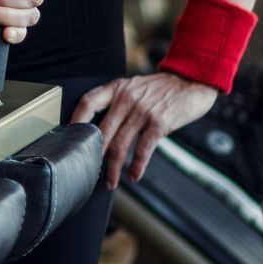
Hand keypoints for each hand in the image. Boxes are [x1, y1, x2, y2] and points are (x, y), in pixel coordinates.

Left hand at [72, 72, 217, 189]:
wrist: (192, 81)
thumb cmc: (161, 88)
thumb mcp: (134, 87)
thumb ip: (118, 101)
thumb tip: (100, 129)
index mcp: (117, 88)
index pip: (88, 102)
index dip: (76, 120)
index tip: (70, 138)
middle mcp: (126, 98)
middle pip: (102, 131)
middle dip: (93, 155)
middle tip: (88, 171)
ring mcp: (142, 111)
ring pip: (120, 144)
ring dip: (113, 168)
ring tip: (110, 182)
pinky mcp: (159, 123)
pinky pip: (142, 149)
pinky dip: (137, 166)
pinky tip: (133, 176)